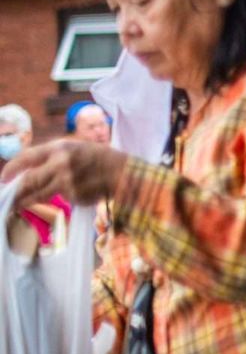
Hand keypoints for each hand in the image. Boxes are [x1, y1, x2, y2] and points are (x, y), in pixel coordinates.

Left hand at [1, 140, 127, 207]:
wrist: (124, 172)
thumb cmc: (98, 158)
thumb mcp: (74, 148)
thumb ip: (52, 157)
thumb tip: (26, 172)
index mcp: (59, 148)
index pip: (26, 157)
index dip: (11, 169)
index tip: (4, 178)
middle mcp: (61, 164)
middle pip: (29, 180)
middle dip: (16, 191)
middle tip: (8, 198)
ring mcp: (68, 182)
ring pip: (40, 195)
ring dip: (27, 201)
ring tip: (18, 206)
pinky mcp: (75, 196)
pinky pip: (62, 200)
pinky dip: (63, 200)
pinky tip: (76, 193)